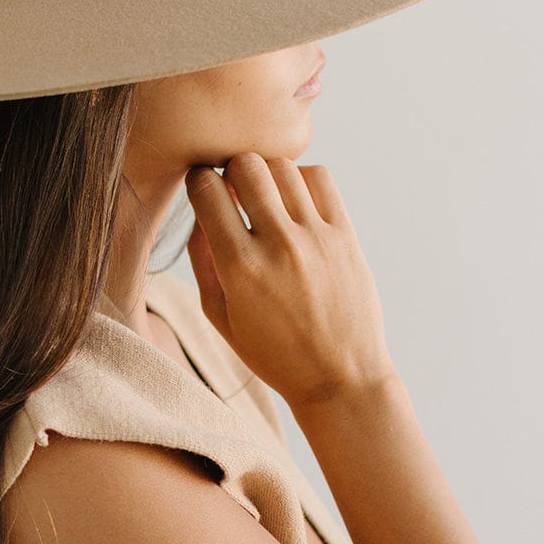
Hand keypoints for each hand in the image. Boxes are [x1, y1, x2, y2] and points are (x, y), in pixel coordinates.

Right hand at [184, 153, 395, 408]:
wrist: (341, 379)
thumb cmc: (274, 352)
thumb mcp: (219, 316)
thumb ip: (201, 258)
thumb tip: (200, 211)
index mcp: (240, 268)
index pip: (206, 189)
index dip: (198, 182)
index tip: (203, 191)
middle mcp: (278, 245)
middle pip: (245, 164)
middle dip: (231, 169)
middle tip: (234, 189)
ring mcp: (316, 238)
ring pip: (282, 166)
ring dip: (266, 173)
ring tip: (266, 196)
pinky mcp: (345, 235)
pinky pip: (320, 178)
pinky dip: (302, 178)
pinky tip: (295, 200)